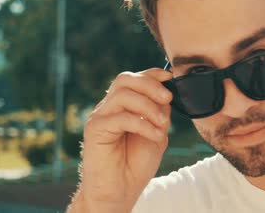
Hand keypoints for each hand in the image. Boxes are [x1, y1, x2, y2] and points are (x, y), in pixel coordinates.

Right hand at [78, 68, 172, 211]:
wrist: (121, 190)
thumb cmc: (136, 164)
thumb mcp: (156, 132)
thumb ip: (159, 112)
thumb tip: (166, 92)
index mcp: (122, 106)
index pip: (133, 79)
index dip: (151, 74)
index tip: (170, 77)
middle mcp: (109, 108)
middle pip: (125, 80)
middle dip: (150, 85)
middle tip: (167, 98)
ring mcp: (100, 117)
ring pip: (123, 95)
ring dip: (148, 107)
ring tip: (162, 125)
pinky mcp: (95, 129)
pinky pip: (121, 117)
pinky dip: (143, 124)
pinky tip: (155, 135)